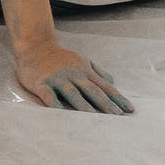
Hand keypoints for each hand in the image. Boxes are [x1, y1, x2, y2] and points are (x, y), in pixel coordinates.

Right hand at [14, 43, 132, 113]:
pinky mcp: (42, 83)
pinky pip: (49, 95)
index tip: (129, 109)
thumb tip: (112, 82)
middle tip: (117, 116)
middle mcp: (73, 74)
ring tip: (95, 118)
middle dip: (105, 104)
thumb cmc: (60, 57)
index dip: (117, 98)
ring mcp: (57, 79)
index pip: (104, 86)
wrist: (35, 46)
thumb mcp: (81, 60)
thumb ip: (97, 71)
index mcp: (84, 71)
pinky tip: (61, 113)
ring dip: (84, 106)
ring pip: (73, 93)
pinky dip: (55, 104)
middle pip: (91, 90)